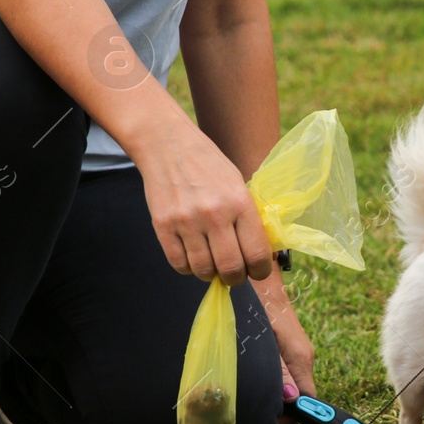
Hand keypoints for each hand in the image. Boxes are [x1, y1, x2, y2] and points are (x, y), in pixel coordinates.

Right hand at [132, 118, 272, 286]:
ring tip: (212, 263)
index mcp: (240, 203)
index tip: (257, 271)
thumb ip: (247, 218)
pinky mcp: (163, 226)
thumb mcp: (237, 184)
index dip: (260, 271)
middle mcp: (215, 214)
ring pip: (204, 270)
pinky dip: (188, 267)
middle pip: (231, 269)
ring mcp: (186, 222)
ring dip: (210, 273)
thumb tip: (258, 254)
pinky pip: (179, 264)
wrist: (167, 145)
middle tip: (234, 273)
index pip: (257, 254)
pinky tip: (192, 256)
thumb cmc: (208, 164)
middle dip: (236, 278)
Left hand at [254, 271, 314, 407]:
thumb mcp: (264, 340)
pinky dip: (272, 380)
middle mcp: (305, 358)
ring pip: (291, 385)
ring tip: (250, 396)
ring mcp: (298, 353)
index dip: (293, 416)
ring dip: (274, 394)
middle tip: (254, 411)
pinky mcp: (289, 348)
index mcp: (302, 359)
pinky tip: (254, 378)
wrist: (258, 280)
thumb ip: (278, 370)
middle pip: (298, 396)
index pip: (308, 400)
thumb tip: (291, 398)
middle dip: (280, 408)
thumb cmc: (258, 307)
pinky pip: (286, 373)